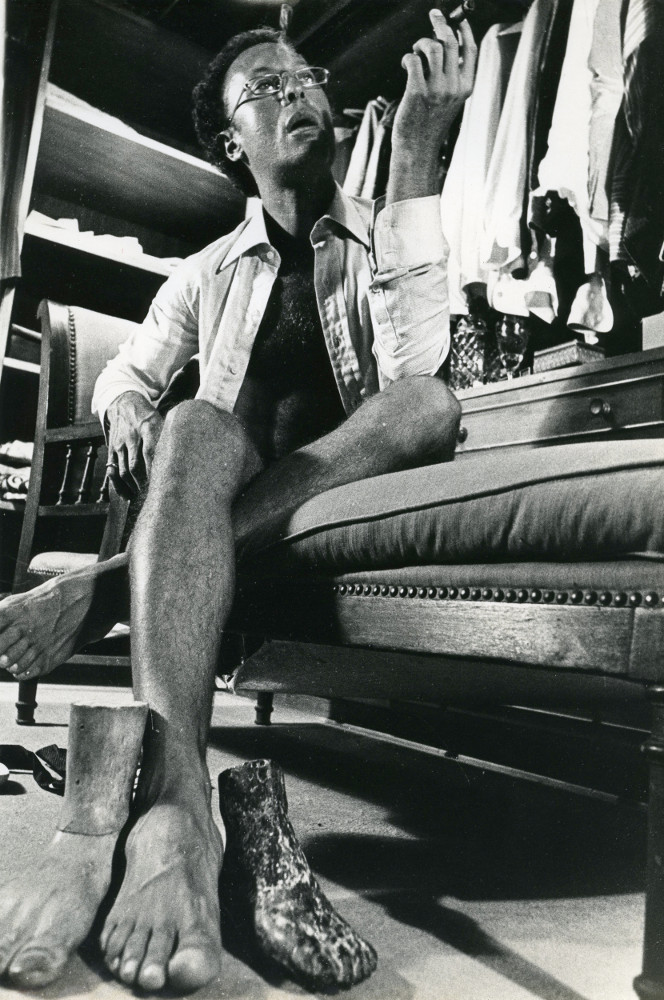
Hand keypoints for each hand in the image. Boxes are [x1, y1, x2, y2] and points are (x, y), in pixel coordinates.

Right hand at [106, 391, 162, 497]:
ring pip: (123, 471)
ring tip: (142, 499)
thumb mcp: (162, 419)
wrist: (123, 402)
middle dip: (143, 484)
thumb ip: (170, 436)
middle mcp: (131, 436)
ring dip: (132, 488)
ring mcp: (119, 443)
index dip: (155, 471)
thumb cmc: (149, 415)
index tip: (163, 485)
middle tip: (153, 497)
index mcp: (148, 426)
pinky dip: (119, 485)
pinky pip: (113, 470)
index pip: (151, 452)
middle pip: (135, 466)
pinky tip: (127, 495)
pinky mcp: (111, 448)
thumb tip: (187, 455)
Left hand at [388, 11, 476, 200]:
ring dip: (421, 42)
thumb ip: (452, 78)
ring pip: (432, 47)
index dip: (464, 30)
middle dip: (441, 24)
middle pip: (450, 43)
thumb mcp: (450, 102)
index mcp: (466, 88)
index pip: (470, 51)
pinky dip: (408, 57)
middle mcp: (453, 87)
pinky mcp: (417, 91)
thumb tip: (445, 48)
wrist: (417, 150)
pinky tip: (406, 64)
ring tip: (415, 51)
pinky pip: (414, 60)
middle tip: (433, 16)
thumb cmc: (430, 125)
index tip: (457, 19)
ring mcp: (436, 89)